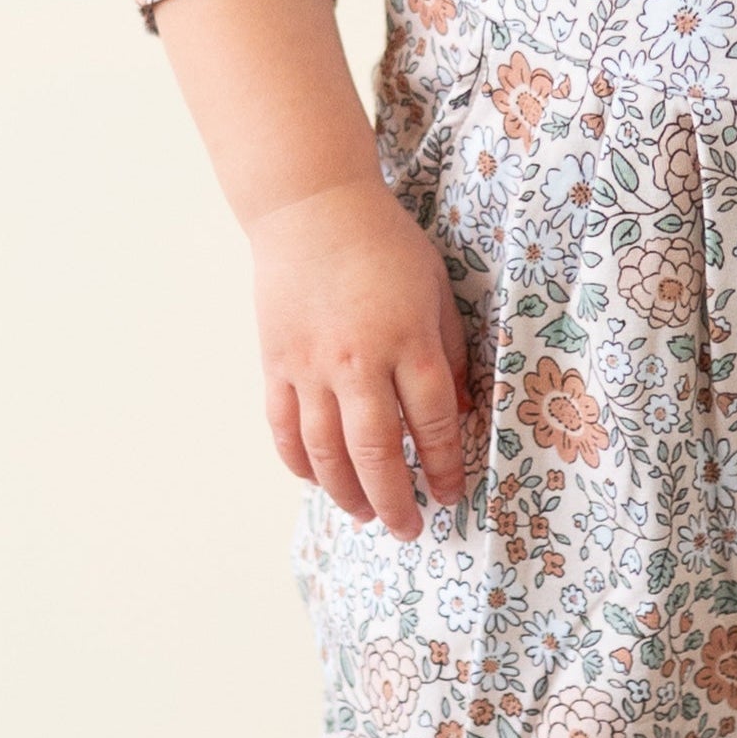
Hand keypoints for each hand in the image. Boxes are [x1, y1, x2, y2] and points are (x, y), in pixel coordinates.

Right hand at [249, 176, 475, 534]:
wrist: (312, 209)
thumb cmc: (385, 245)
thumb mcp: (436, 290)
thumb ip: (449, 351)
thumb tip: (460, 409)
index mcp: (407, 341)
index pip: (433, 421)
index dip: (446, 465)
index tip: (454, 493)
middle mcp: (357, 362)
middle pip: (376, 451)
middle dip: (395, 500)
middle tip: (410, 528)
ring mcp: (310, 367)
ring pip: (325, 451)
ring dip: (346, 492)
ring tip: (364, 514)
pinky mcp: (276, 364)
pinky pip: (284, 429)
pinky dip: (299, 463)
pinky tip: (317, 480)